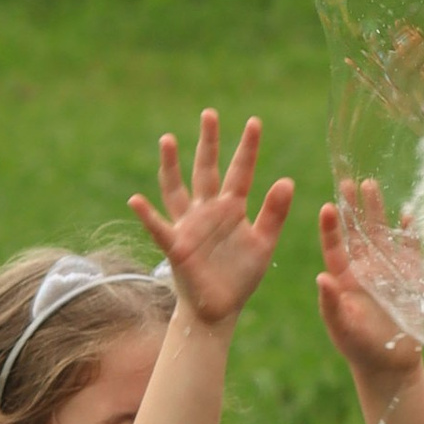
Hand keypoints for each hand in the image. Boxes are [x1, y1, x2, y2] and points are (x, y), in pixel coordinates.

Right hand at [129, 110, 295, 331]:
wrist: (219, 309)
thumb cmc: (240, 276)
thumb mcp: (263, 244)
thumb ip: (274, 214)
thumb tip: (287, 180)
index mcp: (231, 208)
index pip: (240, 171)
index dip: (248, 148)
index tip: (255, 122)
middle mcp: (207, 210)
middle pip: (206, 169)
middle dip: (209, 142)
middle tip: (209, 113)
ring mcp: (188, 225)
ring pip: (177, 189)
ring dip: (171, 165)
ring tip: (168, 139)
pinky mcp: (176, 246)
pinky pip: (158, 228)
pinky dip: (147, 215)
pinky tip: (136, 200)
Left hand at [318, 177, 423, 385]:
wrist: (390, 363)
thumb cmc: (359, 347)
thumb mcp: (341, 327)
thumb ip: (331, 304)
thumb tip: (320, 277)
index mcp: (343, 277)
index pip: (334, 246)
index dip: (331, 227)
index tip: (327, 207)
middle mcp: (364, 268)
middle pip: (357, 231)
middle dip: (353, 207)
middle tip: (348, 181)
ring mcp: (387, 269)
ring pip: (381, 233)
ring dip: (377, 210)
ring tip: (371, 184)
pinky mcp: (410, 275)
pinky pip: (410, 248)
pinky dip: (410, 231)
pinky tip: (408, 213)